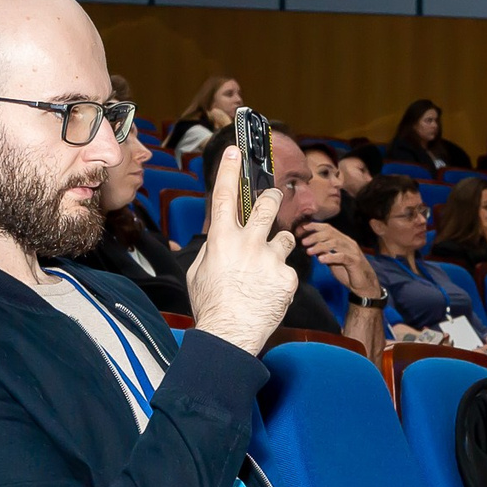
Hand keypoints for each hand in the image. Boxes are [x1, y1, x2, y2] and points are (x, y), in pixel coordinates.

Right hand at [184, 145, 296, 354]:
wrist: (230, 336)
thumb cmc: (211, 306)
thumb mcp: (198, 273)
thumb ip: (211, 249)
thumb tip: (218, 236)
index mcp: (222, 240)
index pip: (224, 196)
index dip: (228, 170)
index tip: (235, 150)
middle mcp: (249, 243)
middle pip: (268, 205)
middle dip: (273, 197)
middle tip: (274, 197)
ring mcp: (271, 259)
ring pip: (285, 238)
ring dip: (278, 247)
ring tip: (267, 267)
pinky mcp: (288, 276)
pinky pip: (288, 268)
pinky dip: (281, 278)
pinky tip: (269, 293)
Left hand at [300, 220, 380, 300]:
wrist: (364, 285)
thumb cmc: (348, 272)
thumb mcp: (333, 261)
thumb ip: (325, 253)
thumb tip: (311, 247)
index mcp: (343, 240)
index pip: (328, 228)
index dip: (315, 226)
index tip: (302, 229)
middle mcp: (348, 243)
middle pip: (330, 233)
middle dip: (315, 236)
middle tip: (304, 242)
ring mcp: (352, 251)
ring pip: (335, 243)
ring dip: (320, 246)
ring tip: (309, 251)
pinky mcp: (355, 261)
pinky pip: (342, 256)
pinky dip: (330, 256)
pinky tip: (320, 259)